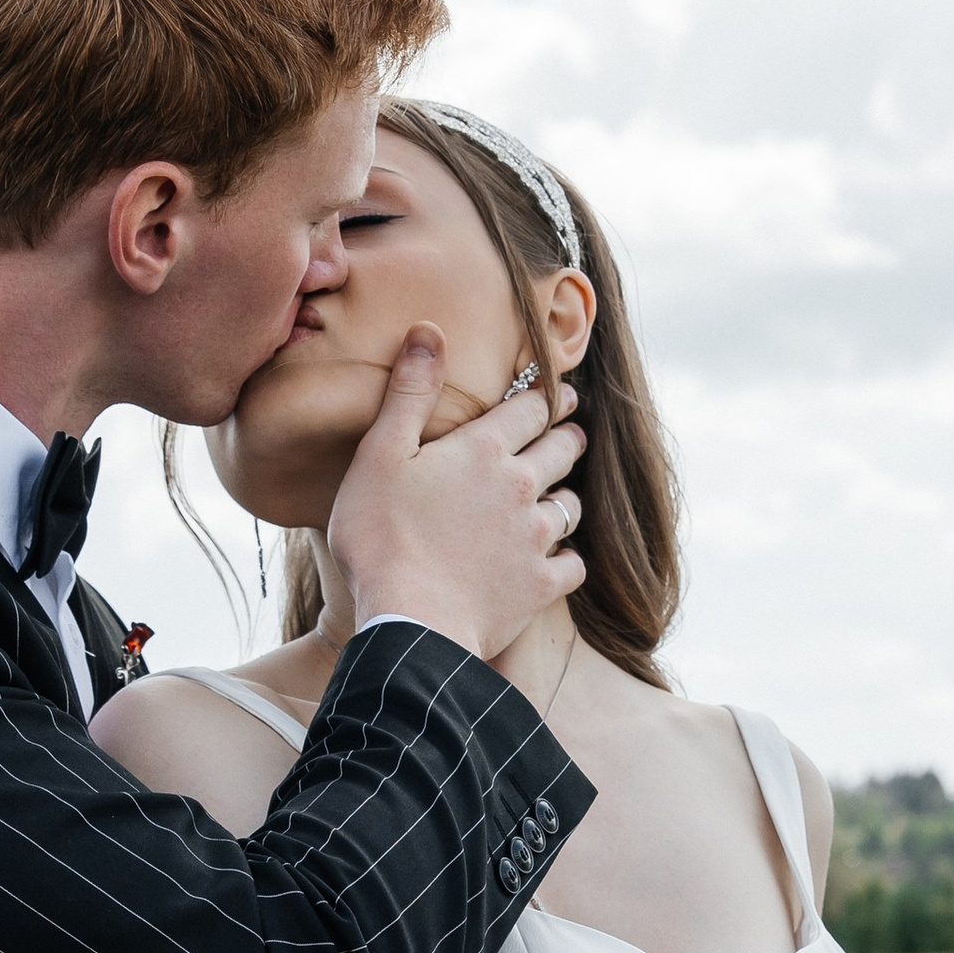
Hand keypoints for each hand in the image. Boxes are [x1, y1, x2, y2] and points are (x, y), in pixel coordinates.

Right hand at [325, 329, 585, 661]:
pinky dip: (566, 559)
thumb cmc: (381, 539)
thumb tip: (429, 330)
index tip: (561, 391)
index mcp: (484, 450)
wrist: (410, 622)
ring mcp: (536, 537)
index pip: (531, 408)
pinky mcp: (541, 585)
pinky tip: (557, 561)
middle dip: (568, 435)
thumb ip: (409, 392)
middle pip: (562, 449)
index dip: (547, 396)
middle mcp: (521, 486)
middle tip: (571, 430)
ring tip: (559, 496)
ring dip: (565, 497)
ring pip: (571, 505)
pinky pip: (573, 564)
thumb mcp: (380, 455)